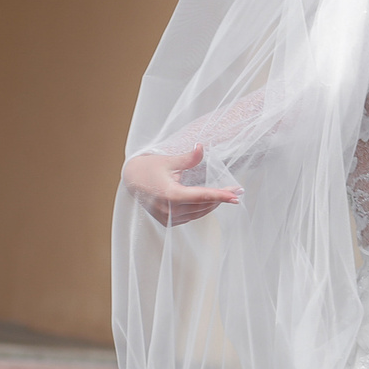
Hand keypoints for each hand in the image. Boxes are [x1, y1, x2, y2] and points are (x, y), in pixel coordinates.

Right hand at [123, 145, 239, 224]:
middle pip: (203, 206)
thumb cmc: (149, 168)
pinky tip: (209, 202)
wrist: (132, 180)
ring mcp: (168, 218)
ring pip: (198, 213)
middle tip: (237, 191)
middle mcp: (170, 210)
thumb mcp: (169, 160)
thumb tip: (201, 146)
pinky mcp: (167, 222)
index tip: (236, 196)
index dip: (221, 196)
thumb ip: (188, 158)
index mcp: (170, 195)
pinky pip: (190, 217)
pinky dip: (201, 210)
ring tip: (226, 195)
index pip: (202, 197)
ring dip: (213, 204)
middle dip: (221, 198)